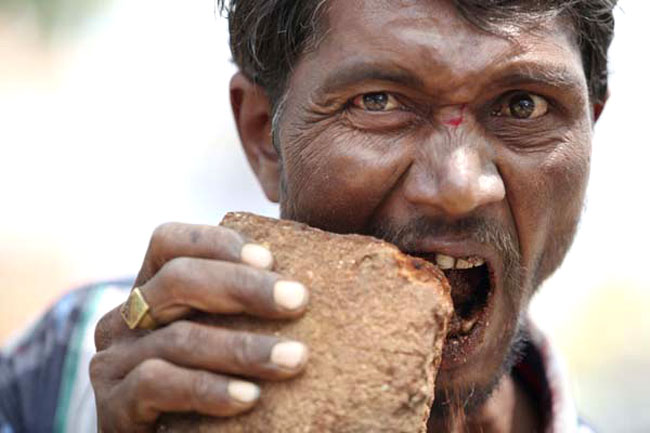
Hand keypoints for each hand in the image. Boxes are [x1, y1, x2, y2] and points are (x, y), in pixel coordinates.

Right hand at [90, 223, 309, 432]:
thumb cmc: (208, 393)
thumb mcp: (222, 340)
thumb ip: (245, 311)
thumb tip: (305, 289)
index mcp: (152, 292)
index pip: (169, 243)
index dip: (217, 243)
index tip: (270, 259)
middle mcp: (126, 320)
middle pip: (176, 280)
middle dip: (242, 286)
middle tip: (298, 299)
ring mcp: (114, 363)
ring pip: (179, 338)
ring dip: (242, 347)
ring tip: (294, 358)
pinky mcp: (113, 407)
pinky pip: (158, 384)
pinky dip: (208, 389)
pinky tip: (250, 398)